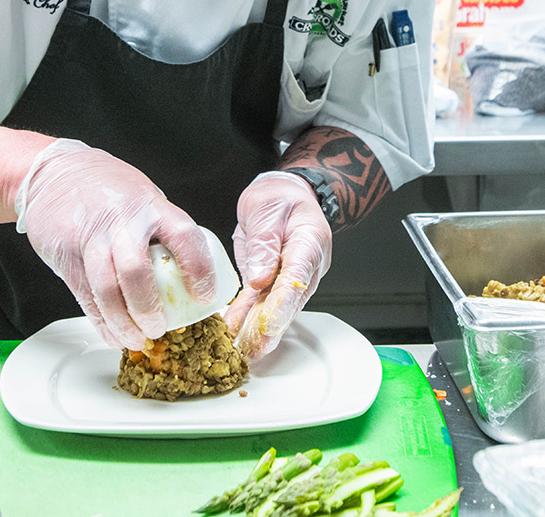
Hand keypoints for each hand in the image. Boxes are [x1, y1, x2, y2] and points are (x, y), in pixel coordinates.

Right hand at [14, 138, 216, 349]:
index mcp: (151, 206)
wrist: (52, 173)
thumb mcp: (142, 196)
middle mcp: (121, 221)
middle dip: (149, 309)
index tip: (205, 297)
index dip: (198, 271)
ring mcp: (91, 238)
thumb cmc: (104, 188)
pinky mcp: (66, 254)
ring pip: (107, 289)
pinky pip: (85, 295)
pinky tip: (112, 334)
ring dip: (123, 322)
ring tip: (136, 339)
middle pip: (137, 271)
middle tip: (159, 329)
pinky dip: (100, 322)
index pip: (184, 237)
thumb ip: (162, 230)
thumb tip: (190, 272)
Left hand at [224, 171, 331, 359]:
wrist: (283, 194)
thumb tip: (260, 277)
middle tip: (257, 347)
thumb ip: (264, 243)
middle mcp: (305, 265)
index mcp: (309, 243)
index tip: (271, 322)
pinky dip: (247, 316)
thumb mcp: (267, 210)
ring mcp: (291, 276)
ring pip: (275, 306)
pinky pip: (261, 301)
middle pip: (289, 300)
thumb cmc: (280, 199)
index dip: (284, 302)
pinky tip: (234, 331)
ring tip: (244, 349)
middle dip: (272, 326)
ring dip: (258, 328)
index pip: (297, 277)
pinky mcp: (274, 281)